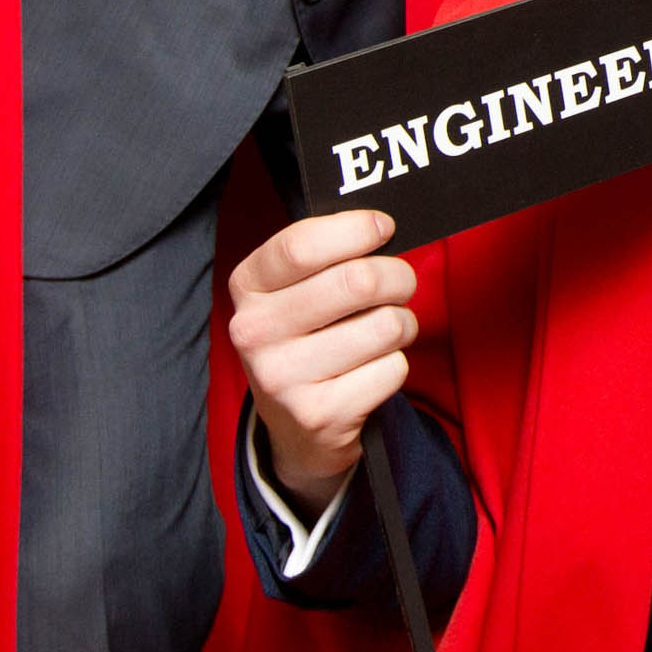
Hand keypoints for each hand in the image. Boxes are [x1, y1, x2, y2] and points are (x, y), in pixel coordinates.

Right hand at [227, 210, 416, 508]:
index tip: (383, 228)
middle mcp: (255, 332)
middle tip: (400, 284)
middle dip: (398, 277)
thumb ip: (326, 254)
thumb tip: (380, 227)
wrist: (293, 424)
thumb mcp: (294, 288)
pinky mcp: (318, 415)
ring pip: (386, 325)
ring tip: (385, 332)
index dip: (356, 230)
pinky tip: (372, 370)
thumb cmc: (307, 335)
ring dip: (403, 324)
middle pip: (358, 281)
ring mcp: (283, 378)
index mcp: (248, 287)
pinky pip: (393, 369)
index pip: (302, 245)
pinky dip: (396, 365)